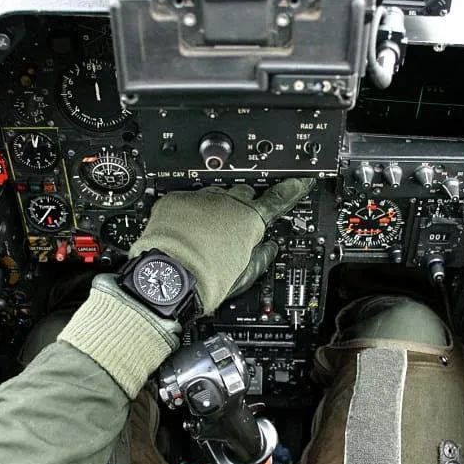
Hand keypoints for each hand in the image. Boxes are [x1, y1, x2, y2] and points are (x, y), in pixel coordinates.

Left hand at [129, 178, 315, 313]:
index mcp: (249, 220)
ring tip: (204, 233)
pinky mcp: (176, 199)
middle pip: (244, 194)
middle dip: (244, 206)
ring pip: (214, 195)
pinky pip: (188, 199)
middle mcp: (227, 203)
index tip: (298, 182)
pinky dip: (190, 211)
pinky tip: (185, 229)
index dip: (290, 190)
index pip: (277, 200)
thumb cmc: (205, 281)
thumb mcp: (243, 276)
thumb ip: (260, 257)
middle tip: (235, 226)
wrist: (166, 277)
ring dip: (215, 208)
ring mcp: (200, 198)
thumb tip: (267, 248)